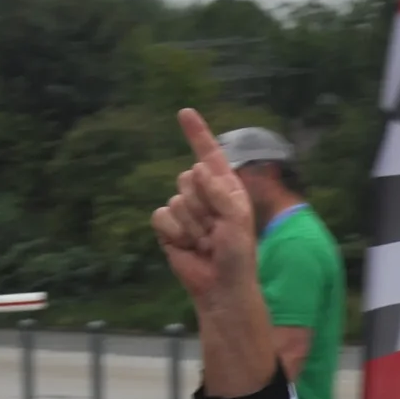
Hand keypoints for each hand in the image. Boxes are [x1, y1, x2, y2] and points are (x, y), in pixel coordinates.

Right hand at [153, 109, 257, 307]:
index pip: (209, 154)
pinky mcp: (168, 228)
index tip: (184, 113)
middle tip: (215, 230)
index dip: (197, 133)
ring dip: (192, 225)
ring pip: (176, 199)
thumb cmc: (238, 254)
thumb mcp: (238, 218)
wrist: (221, 286)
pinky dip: (175, 233)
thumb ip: (220, 191)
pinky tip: (188, 247)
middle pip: (188, 177)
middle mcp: (204, 195)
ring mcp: (185, 211)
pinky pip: (161, 216)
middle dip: (202, 205)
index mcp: (225, 187)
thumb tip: (198, 168)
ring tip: (205, 243)